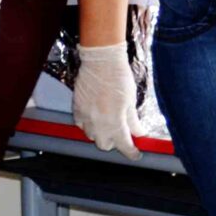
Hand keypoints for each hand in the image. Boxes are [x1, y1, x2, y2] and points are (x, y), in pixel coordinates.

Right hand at [72, 42, 141, 158]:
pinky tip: (95, 117)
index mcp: (115, 122)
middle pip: (105, 145)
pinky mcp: (76, 108)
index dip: (132, 152)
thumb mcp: (131, 101)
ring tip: (108, 124)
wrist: (100, 61)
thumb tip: (139, 133)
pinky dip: (88, 125)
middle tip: (122, 135)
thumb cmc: (118, 78)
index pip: (124, 146)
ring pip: (91, 136)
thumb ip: (133, 120)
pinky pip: (80, 124)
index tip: (136, 154)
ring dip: (101, 134)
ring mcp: (85, 116)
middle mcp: (98, 122)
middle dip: (115, 143)